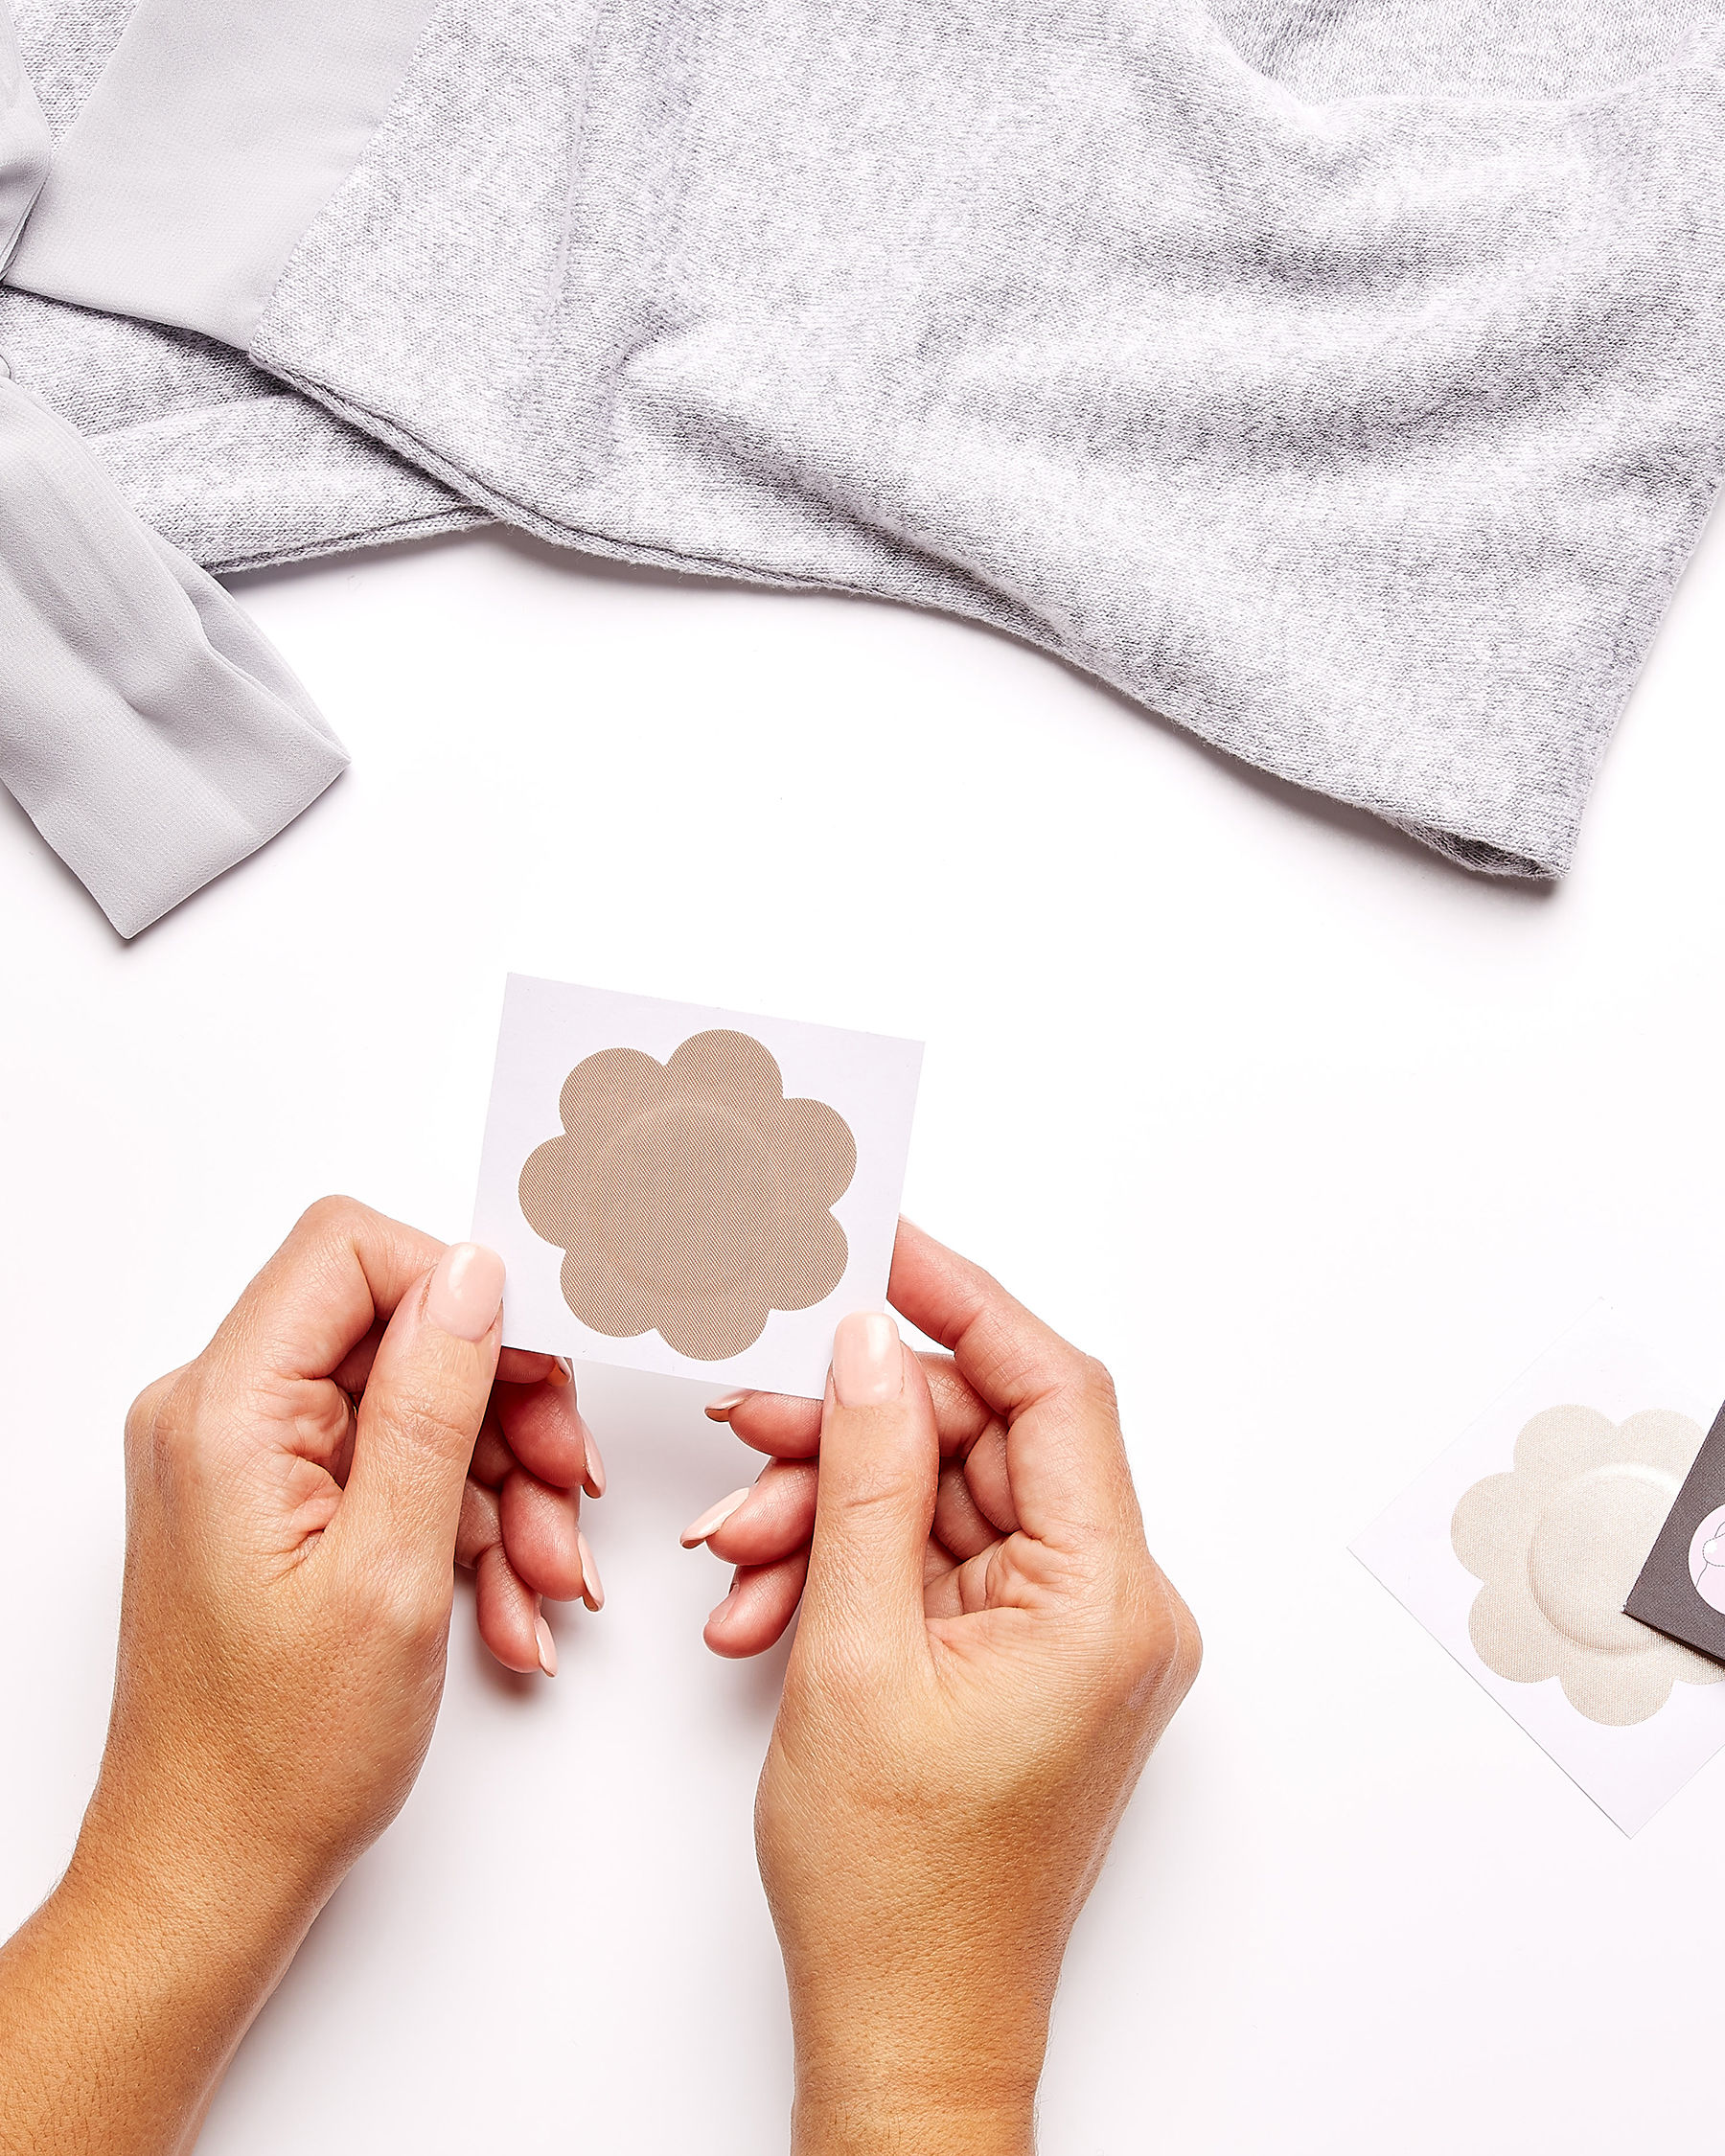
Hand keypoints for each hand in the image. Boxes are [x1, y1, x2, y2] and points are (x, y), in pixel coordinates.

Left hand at [0, 1196, 601, 2155]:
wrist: (211, 1870)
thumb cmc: (276, 1756)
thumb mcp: (391, 1568)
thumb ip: (434, 1402)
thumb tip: (473, 1275)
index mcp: (224, 1411)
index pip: (351, 1252)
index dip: (462, 1292)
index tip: (541, 1366)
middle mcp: (217, 1417)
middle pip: (394, 1333)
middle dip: (501, 1408)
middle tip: (568, 1484)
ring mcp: (244, 1463)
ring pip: (410, 1408)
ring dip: (497, 1485)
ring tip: (543, 1577)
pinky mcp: (273, 1505)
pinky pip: (389, 1471)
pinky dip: (459, 1527)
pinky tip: (503, 1605)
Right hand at [689, 1224, 1199, 2153]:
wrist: (904, 2027)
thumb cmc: (898, 1889)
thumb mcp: (855, 1651)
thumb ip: (867, 1477)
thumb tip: (871, 1347)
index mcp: (1107, 1600)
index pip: (1054, 1391)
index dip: (966, 1304)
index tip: (881, 1250)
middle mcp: (1113, 1608)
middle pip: (986, 1444)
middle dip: (856, 1432)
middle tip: (750, 1424)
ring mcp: (1071, 1638)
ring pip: (948, 1504)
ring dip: (835, 1510)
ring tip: (736, 1546)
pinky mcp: (1027, 1661)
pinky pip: (939, 1567)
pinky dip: (853, 1568)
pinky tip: (767, 1601)